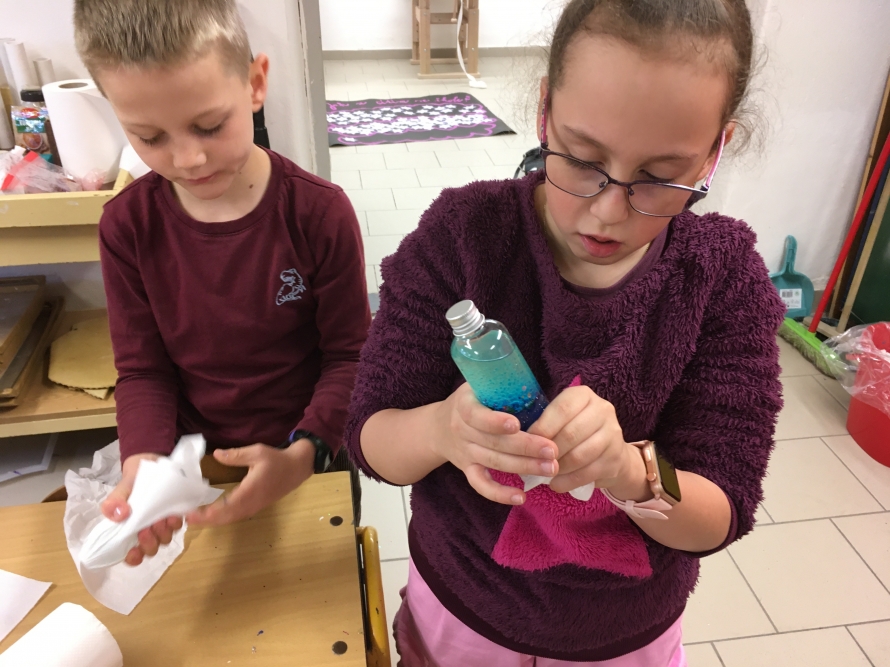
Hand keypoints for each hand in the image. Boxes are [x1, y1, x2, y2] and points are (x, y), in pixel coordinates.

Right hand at [102, 452, 183, 566]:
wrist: (150, 463)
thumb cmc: (132, 482)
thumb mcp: (121, 490)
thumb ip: (114, 502)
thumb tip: (116, 515)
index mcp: (130, 532)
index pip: (132, 554)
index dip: (133, 557)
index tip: (133, 551)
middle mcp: (148, 532)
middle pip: (151, 549)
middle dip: (149, 544)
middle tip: (145, 530)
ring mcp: (163, 524)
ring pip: (165, 538)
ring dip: (162, 533)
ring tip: (159, 520)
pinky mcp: (176, 514)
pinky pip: (178, 524)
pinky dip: (175, 523)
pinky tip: (172, 515)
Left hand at [185, 440, 314, 526]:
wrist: (297, 468)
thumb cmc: (278, 460)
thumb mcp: (257, 452)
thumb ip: (236, 455)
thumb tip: (216, 454)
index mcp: (250, 491)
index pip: (225, 507)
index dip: (207, 513)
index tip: (191, 513)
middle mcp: (251, 503)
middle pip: (225, 518)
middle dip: (205, 520)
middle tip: (185, 517)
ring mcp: (254, 507)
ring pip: (230, 519)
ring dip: (212, 520)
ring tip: (195, 517)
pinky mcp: (255, 507)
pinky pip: (236, 516)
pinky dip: (222, 517)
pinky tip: (212, 513)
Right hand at [433, 383, 559, 505]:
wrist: (438, 427)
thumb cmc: (472, 401)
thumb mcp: (479, 386)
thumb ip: (502, 388)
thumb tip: (539, 392)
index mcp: (464, 405)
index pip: (476, 415)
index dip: (494, 422)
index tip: (516, 425)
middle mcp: (461, 430)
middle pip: (493, 442)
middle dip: (525, 447)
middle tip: (552, 450)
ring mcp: (465, 453)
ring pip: (494, 462)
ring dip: (523, 467)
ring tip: (550, 469)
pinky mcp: (467, 470)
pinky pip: (481, 485)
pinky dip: (499, 494)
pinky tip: (521, 497)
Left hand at [528, 385, 649, 500]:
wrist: (612, 453)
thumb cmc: (577, 432)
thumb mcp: (562, 420)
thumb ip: (546, 424)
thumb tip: (523, 440)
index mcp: (584, 395)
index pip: (562, 408)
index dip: (543, 427)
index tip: (528, 442)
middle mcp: (603, 410)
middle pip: (570, 433)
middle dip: (549, 451)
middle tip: (535, 462)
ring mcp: (613, 434)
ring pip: (579, 455)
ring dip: (558, 468)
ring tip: (545, 474)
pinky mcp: (616, 459)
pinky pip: (587, 473)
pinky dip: (568, 481)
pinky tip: (556, 484)